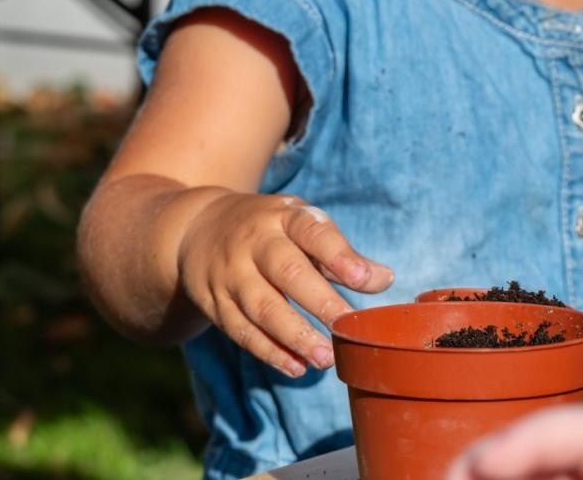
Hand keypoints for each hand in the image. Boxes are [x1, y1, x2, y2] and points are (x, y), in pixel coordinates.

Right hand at [175, 191, 393, 377]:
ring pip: (262, 307)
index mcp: (284, 217)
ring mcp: (230, 273)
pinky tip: (296, 366)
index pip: (313, 233)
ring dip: (295, 336)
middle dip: (320, 302)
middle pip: (287, 272)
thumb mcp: (302, 225)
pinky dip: (269, 351)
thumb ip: (341, 254)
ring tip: (325, 357)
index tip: (365, 280)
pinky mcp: (214, 302)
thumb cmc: (270, 229)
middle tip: (347, 327)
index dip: (340, 256)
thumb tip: (385, 280)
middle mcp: (254, 242)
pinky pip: (241, 331)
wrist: (198, 227)